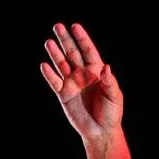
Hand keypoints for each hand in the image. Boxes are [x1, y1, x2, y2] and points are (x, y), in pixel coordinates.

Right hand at [41, 23, 122, 142]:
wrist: (100, 132)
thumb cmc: (111, 114)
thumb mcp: (114, 97)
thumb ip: (109, 82)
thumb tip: (106, 67)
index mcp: (96, 72)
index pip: (88, 51)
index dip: (82, 38)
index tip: (75, 26)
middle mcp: (83, 74)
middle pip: (72, 53)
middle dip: (65, 40)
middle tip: (57, 26)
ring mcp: (72, 83)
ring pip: (62, 64)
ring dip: (55, 54)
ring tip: (49, 42)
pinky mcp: (63, 94)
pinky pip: (54, 82)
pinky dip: (49, 74)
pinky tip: (44, 65)